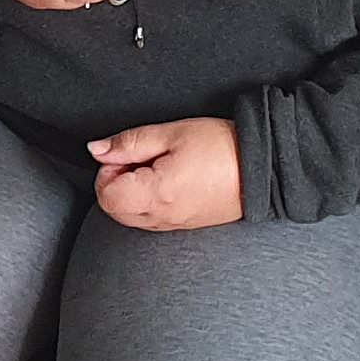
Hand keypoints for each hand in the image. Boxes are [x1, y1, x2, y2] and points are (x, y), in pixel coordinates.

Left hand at [88, 119, 243, 229]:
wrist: (262, 166)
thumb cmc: (222, 147)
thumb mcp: (171, 133)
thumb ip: (128, 143)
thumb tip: (97, 150)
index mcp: (155, 193)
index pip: (105, 194)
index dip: (108, 169)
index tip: (126, 154)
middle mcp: (162, 217)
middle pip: (114, 210)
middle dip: (117, 183)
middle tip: (141, 160)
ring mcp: (173, 226)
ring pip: (131, 218)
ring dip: (133, 194)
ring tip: (159, 169)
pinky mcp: (185, 226)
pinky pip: (152, 221)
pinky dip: (149, 203)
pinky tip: (170, 182)